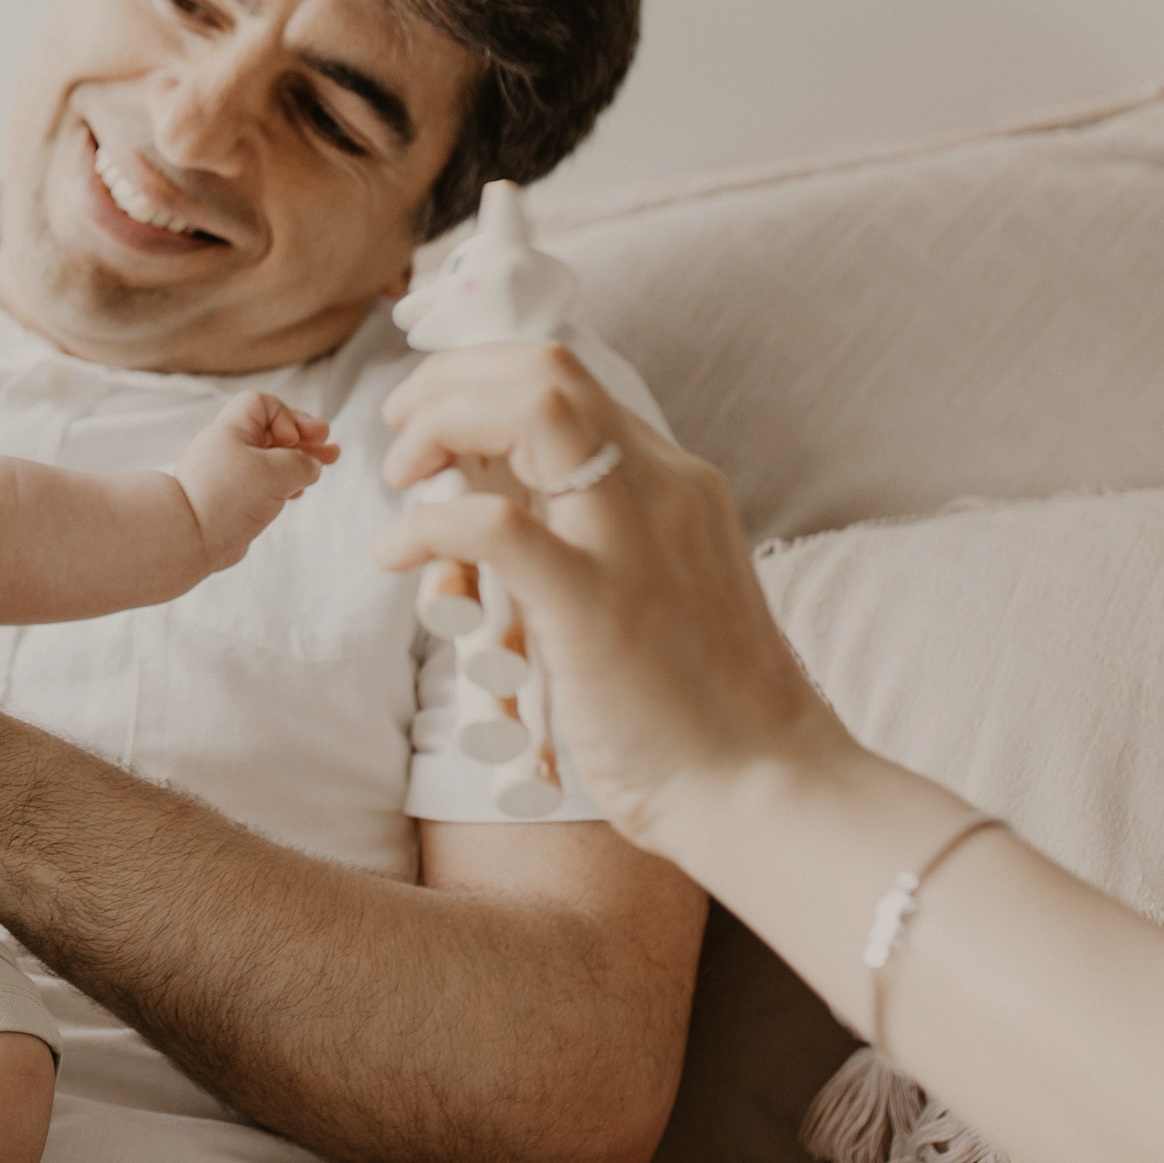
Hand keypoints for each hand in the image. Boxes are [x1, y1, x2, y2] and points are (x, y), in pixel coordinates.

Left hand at [176, 391, 338, 567]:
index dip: (287, 416)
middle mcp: (227, 448)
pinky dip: (283, 483)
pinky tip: (299, 491)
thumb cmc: (229, 498)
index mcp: (231, 430)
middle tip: (330, 445)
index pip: (263, 404)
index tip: (293, 441)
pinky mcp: (230, 500)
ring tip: (326, 464)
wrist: (188, 539)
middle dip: (304, 437)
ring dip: (299, 460)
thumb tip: (310, 466)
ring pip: (269, 459)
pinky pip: (261, 483)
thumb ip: (302, 463)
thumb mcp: (277, 472)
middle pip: (271, 431)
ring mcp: (228, 475)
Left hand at [374, 342, 849, 848]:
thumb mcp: (653, 592)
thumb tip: (502, 517)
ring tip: (403, 478)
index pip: (571, 381)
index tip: (433, 419)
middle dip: (450, 382)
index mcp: (676, 484)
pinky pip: (494, 524)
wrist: (766, 791)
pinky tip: (398, 554)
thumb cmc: (702, 713)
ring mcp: (633, 539)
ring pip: (530, 411)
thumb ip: (594, 542)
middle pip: (545, 371)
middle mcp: (663, 489)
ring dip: (443, 425)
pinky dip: (429, 524)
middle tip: (401, 431)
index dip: (483, 379)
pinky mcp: (597, 603)